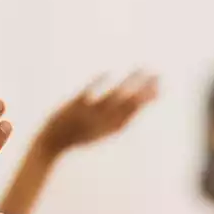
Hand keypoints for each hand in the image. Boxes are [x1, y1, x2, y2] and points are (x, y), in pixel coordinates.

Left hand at [36, 71, 157, 155]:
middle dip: (144, 89)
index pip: (135, 112)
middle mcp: (104, 122)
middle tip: (157, 74)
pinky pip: (88, 94)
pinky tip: (108, 72)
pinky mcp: (74, 107)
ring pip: (113, 97)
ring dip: (129, 83)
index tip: (159, 87)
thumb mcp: (104, 129)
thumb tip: (137, 102)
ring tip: (141, 69)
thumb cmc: (81, 135)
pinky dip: (97, 84)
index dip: (148, 99)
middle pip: (129, 104)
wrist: (53, 143)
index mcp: (112, 128)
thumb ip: (119, 116)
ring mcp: (90, 114)